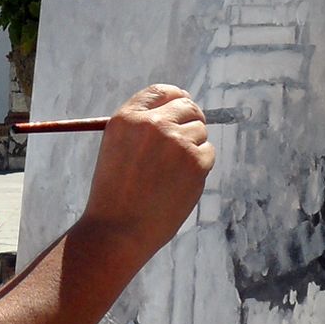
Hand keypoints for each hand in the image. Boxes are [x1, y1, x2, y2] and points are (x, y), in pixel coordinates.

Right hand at [79, 84, 213, 263]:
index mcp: (127, 118)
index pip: (160, 92)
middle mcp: (152, 124)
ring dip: (193, 148)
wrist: (118, 231)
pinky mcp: (195, 162)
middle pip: (187, 106)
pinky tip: (178, 185)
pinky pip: (208, 152)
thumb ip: (143, 126)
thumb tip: (181, 107)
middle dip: (192, 119)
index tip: (184, 104)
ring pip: (200, 131)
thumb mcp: (117, 148)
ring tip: (170, 175)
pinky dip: (199, 167)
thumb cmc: (116, 194)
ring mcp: (176, 142)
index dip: (176, 97)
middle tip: (189, 139)